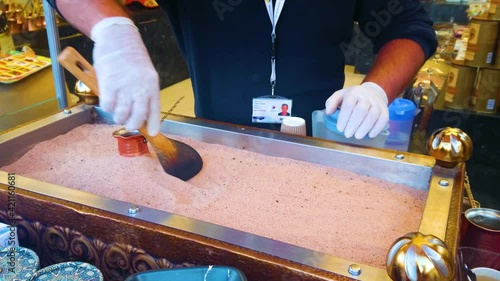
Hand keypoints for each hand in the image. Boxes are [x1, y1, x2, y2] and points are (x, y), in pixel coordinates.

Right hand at [91, 17, 159, 135]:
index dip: (153, 124)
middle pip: (138, 116)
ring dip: (118, 117)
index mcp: (152, 84)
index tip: (152, 133)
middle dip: (133, 124)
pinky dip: (107, 107)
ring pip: (121, 114)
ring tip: (117, 111)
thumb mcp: (144, 73)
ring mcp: (124, 87)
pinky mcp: (109, 84)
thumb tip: (139, 110)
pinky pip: (108, 106)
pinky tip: (108, 101)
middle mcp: (140, 87)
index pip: (154, 110)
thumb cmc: (130, 55)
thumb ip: (143, 90)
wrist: (118, 36)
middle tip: (129, 123)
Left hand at [325, 82, 388, 138]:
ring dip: (365, 127)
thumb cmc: (352, 97)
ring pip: (373, 115)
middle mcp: (366, 97)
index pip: (348, 105)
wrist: (372, 92)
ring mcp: (377, 103)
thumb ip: (332, 103)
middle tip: (347, 135)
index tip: (340, 129)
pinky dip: (377, 128)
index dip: (344, 118)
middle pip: (361, 110)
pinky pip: (383, 119)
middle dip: (353, 124)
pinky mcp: (384, 111)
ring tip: (357, 136)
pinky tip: (370, 135)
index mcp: (353, 93)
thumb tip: (328, 112)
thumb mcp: (340, 96)